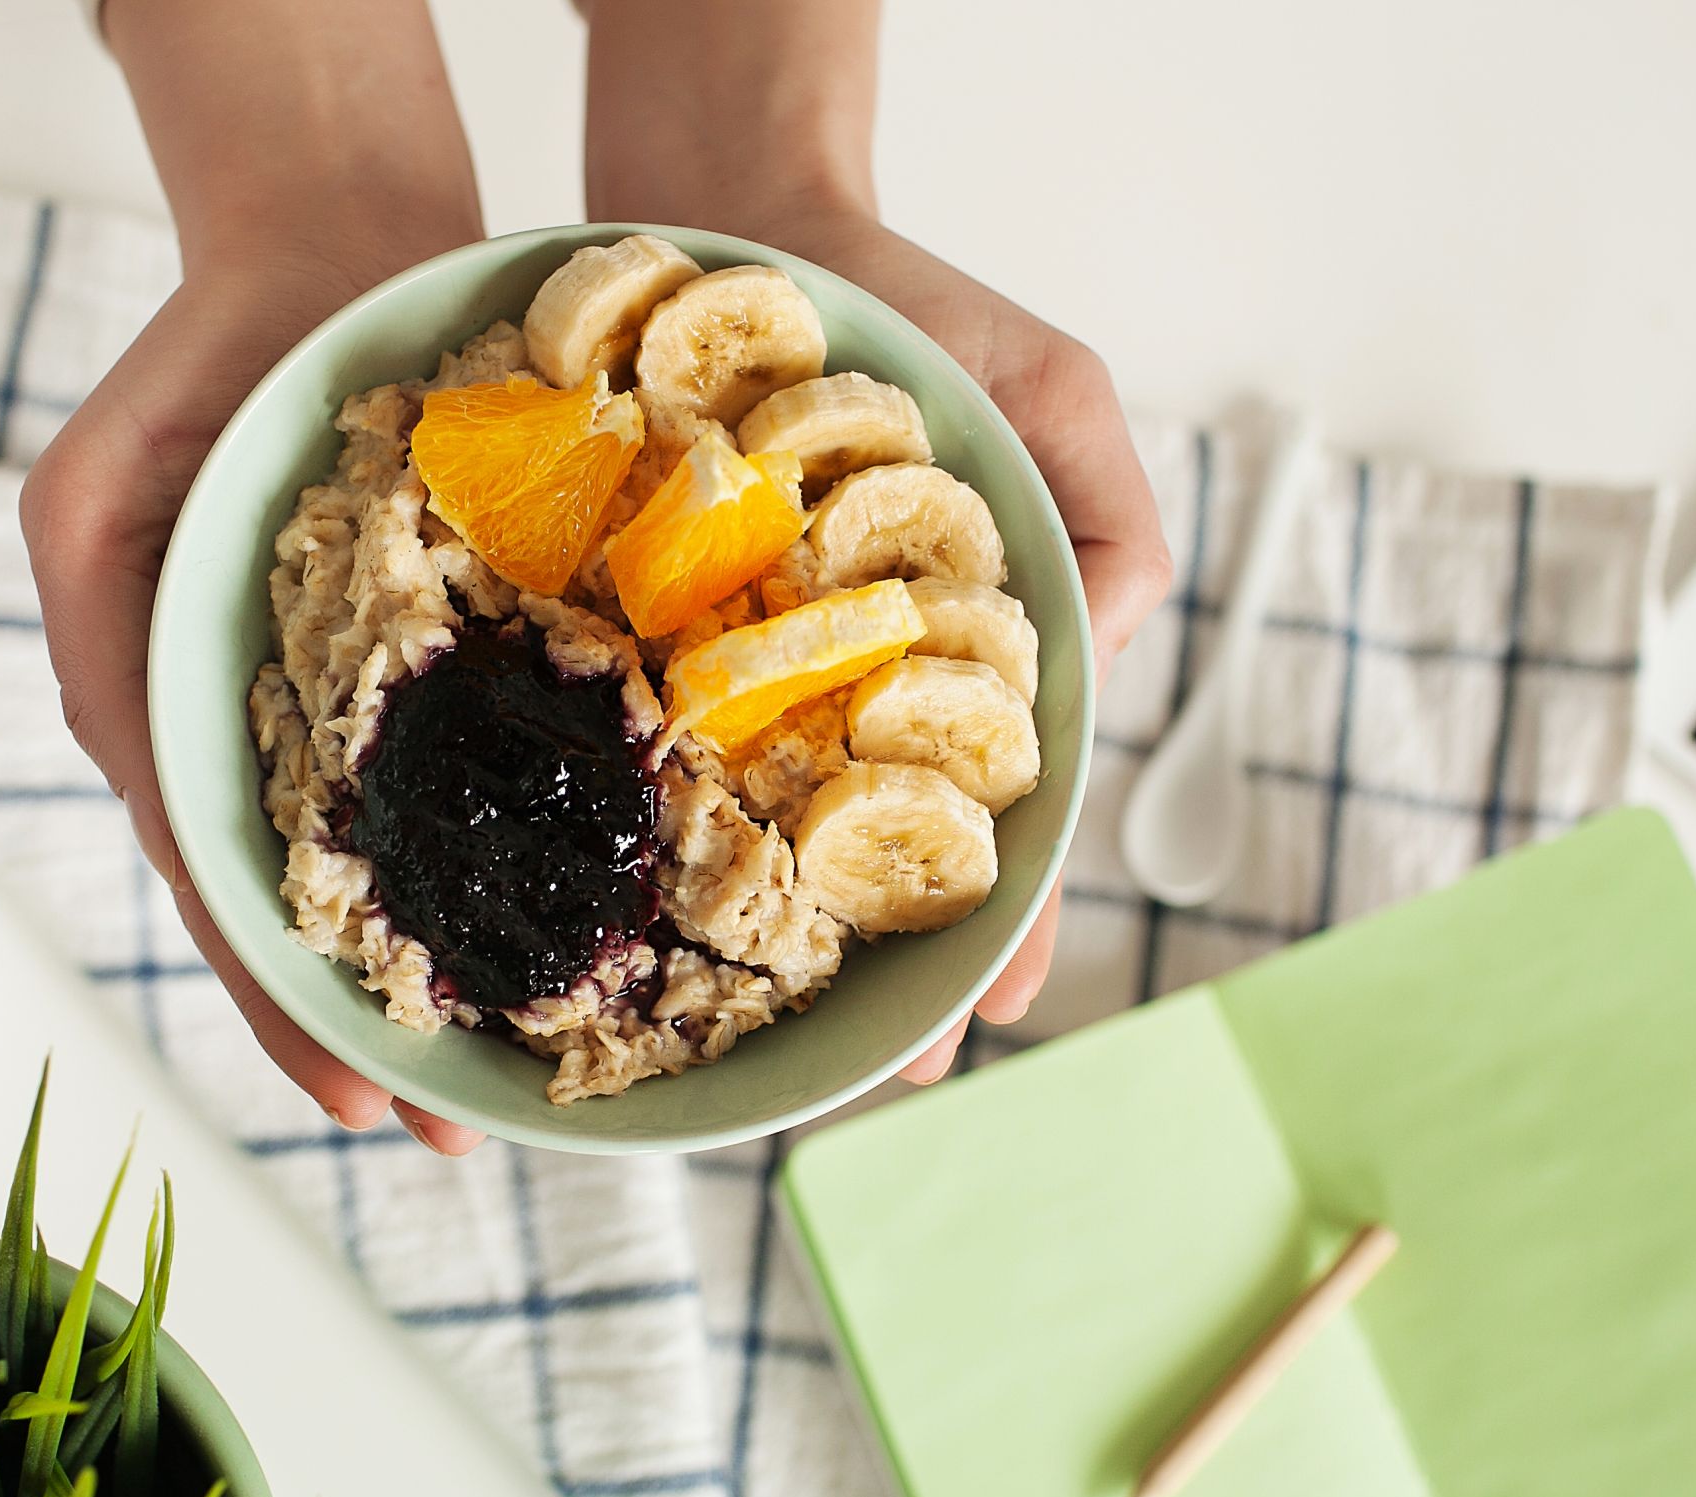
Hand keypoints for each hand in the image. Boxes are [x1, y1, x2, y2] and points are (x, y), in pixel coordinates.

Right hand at [23, 0, 489, 1153]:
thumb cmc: (201, 364)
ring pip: (419, 859)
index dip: (288, 1006)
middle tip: (463, 1128)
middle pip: (331, 912)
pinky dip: (532, 838)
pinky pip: (495, 766)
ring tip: (544, 1058)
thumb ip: (106, 647)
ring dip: (474, 954)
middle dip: (391, 1024)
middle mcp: (273, 737)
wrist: (333, 244)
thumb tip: (135, 777)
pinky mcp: (454, 659)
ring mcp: (366, 707)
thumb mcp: (95, 497)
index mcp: (176, 730)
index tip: (359, 1100)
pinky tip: (594, 899)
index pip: (232, 897)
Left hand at [582, 0, 1177, 1079]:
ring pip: (736, 842)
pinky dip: (615, 822)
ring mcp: (725, 681)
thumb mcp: (1048, 387)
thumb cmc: (913, 302)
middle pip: (862, 873)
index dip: (998, 933)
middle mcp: (835, 697)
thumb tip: (1096, 660)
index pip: (993, 834)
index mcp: (944, 671)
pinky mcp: (623, 639)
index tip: (983, 1019)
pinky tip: (594, 901)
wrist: (730, 209)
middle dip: (865, 987)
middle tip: (854, 1086)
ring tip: (708, 1048)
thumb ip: (1102, 518)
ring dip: (732, 946)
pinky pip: (618, 743)